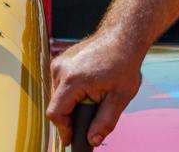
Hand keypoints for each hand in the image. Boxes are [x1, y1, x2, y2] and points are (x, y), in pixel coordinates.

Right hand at [47, 32, 143, 147]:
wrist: (120, 37)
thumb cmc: (123, 64)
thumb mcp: (120, 98)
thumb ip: (105, 121)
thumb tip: (92, 140)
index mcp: (73, 80)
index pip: (56, 112)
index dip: (63, 130)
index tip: (71, 140)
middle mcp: (60, 70)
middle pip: (56, 104)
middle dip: (70, 116)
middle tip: (90, 120)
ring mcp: (58, 63)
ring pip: (56, 94)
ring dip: (70, 103)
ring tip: (92, 99)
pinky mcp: (60, 60)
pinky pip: (59, 84)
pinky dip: (70, 92)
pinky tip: (88, 88)